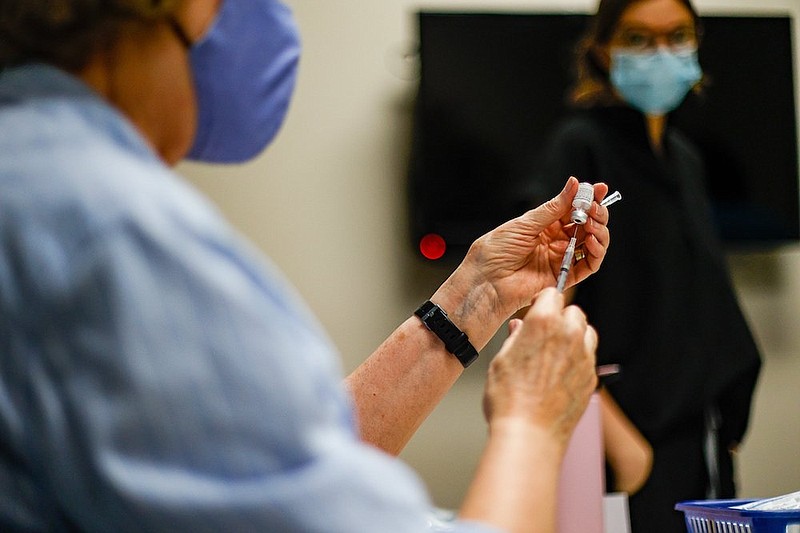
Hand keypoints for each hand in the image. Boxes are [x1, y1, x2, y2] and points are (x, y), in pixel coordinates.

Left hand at [433, 177, 609, 325]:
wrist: (485, 280)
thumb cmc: (495, 252)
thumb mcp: (525, 223)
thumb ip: (553, 207)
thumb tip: (573, 184)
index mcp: (544, 226)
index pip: (573, 209)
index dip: (587, 199)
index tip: (599, 189)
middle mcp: (555, 241)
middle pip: (586, 225)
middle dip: (595, 214)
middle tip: (594, 207)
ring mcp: (560, 258)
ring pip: (592, 244)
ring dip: (599, 231)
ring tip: (592, 223)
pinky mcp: (563, 276)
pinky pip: (588, 265)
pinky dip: (596, 252)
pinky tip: (592, 240)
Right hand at [482, 288, 597, 443]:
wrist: (530, 435)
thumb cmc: (510, 401)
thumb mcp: (501, 361)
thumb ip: (515, 338)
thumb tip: (518, 329)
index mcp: (544, 323)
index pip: (552, 294)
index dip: (543, 301)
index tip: (538, 309)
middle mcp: (569, 335)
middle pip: (574, 311)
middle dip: (561, 317)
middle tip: (544, 333)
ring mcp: (584, 357)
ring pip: (586, 332)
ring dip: (574, 335)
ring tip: (555, 352)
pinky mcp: (591, 377)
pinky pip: (588, 357)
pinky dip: (578, 358)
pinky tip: (560, 373)